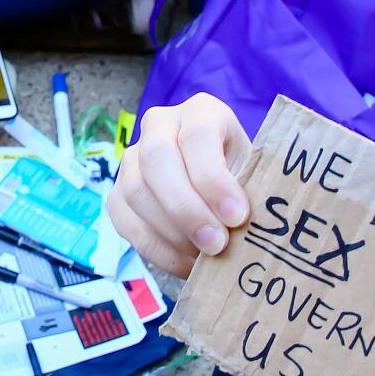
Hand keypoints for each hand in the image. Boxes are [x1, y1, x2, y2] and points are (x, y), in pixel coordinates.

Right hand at [108, 94, 251, 278]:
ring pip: (136, 190)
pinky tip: (186, 264)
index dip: (213, 178)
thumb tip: (250, 228)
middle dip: (187, 207)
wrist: (221, 190)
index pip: (198, 135)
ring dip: (172, 231)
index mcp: (202, 111)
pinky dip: (157, 248)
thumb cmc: (244, 180)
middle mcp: (160, 125)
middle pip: (158, 158)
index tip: (237, 216)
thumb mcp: (256, 177)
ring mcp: (133, 158)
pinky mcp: (118, 192)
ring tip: (204, 257)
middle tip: (217, 244)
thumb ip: (252, 193)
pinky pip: (125, 221)